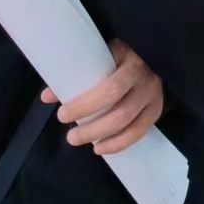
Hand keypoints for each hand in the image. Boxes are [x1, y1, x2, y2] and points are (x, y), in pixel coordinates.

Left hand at [40, 39, 163, 154]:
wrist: (146, 54)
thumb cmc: (113, 55)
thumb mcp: (96, 56)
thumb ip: (75, 74)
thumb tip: (47, 96)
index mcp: (127, 57)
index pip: (109, 86)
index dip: (85, 104)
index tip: (62, 113)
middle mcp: (144, 76)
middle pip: (119, 107)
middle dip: (92, 126)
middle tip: (70, 136)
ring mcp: (153, 93)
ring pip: (128, 121)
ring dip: (102, 136)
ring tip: (78, 140)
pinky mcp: (156, 108)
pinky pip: (140, 131)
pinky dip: (119, 144)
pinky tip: (100, 148)